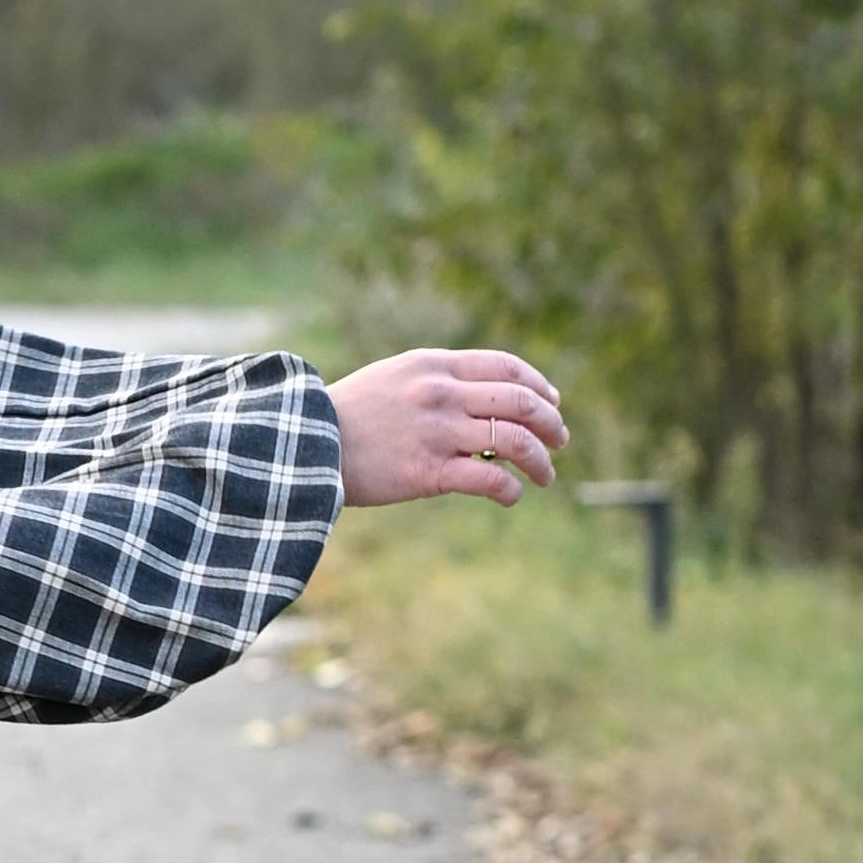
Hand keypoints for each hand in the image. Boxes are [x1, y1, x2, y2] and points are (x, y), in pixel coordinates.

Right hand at [330, 349, 567, 507]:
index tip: (552, 404)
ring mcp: (436, 432)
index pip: (506, 367)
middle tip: (560, 441)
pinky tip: (511, 497)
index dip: (539, 386)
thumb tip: (482, 401)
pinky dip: (510, 490)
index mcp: (433, 365)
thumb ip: (435, 382)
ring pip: (515, 440)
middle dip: (551, 423)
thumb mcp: (393, 379)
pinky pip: (489, 479)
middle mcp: (440, 394)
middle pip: (520, 401)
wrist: (302, 444)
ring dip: (541, 460)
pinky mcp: (428, 472)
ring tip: (545, 476)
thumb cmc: (346, 416)